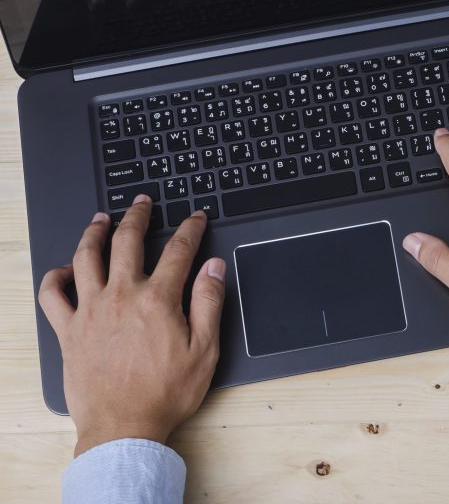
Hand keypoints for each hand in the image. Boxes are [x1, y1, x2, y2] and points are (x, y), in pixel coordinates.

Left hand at [37, 196, 225, 456]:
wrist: (124, 426)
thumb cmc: (166, 393)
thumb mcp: (205, 350)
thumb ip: (209, 303)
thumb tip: (213, 268)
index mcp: (158, 300)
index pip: (178, 251)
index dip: (190, 229)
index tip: (195, 217)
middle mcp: (121, 296)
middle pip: (127, 242)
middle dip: (137, 216)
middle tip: (142, 203)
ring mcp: (90, 311)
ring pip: (86, 257)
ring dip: (94, 233)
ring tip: (101, 219)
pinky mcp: (68, 331)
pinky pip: (52, 295)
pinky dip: (55, 277)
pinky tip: (64, 270)